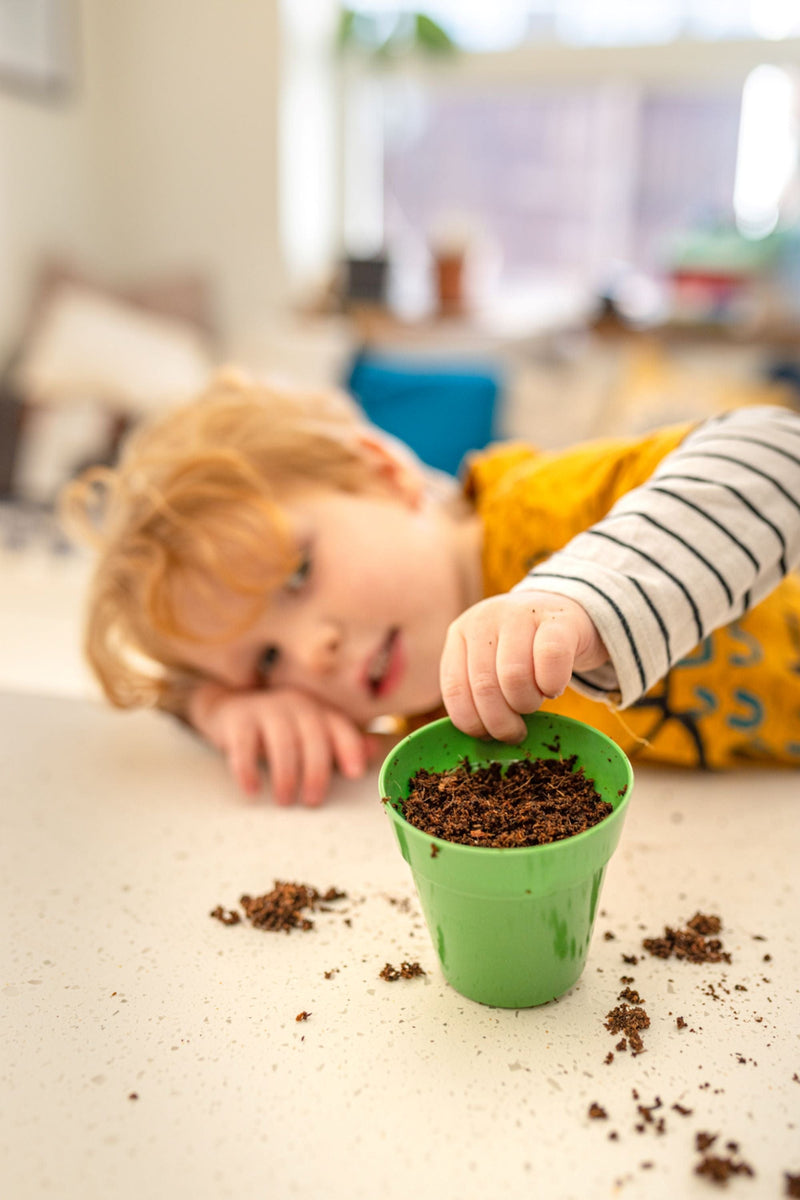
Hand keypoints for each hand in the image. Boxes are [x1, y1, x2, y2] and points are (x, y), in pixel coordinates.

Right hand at [188, 683, 376, 805]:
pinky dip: (248, 769)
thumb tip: (375, 751)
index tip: (355, 773)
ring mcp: (266, 710)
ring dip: (286, 775)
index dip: (350, 748)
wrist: (232, 709)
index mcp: (319, 711)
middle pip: (313, 738)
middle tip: (313, 801)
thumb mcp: (313, 732)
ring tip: (285, 800)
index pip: (340, 727)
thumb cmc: (282, 728)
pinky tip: (252, 789)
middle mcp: (296, 706)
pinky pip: (244, 745)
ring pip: (282, 743)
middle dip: (317, 772)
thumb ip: (342, 743)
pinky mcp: (238, 720)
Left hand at [439, 590, 607, 742]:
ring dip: (526, 703)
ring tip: (534, 702)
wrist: (563, 610)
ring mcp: (520, 614)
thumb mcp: (490, 661)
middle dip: (502, 722)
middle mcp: (484, 619)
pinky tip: (553, 688)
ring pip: (514, 676)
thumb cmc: (522, 650)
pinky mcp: (557, 619)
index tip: (488, 737)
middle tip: (516, 732)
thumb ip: (477, 689)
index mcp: (460, 633)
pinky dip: (552, 684)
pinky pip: (551, 659)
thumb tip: (481, 736)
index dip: (472, 722)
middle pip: (485, 686)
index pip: (455, 688)